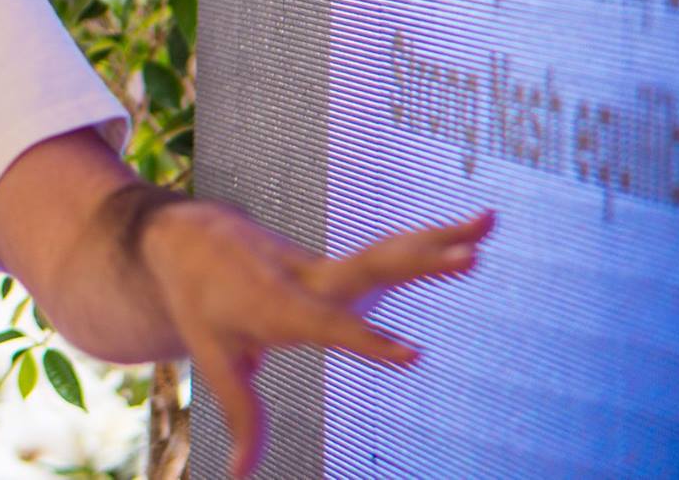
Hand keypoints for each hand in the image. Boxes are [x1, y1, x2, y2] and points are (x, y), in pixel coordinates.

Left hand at [139, 202, 494, 477]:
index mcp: (277, 304)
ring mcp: (326, 264)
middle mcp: (308, 277)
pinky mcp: (339, 264)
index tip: (415, 355)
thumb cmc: (199, 302)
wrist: (187, 235)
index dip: (367, 341)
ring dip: (440, 237)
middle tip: (472, 255)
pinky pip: (390, 252)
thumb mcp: (211, 357)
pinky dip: (433, 238)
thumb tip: (244, 475)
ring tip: (491, 223)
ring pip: (386, 251)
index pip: (328, 325)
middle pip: (369, 269)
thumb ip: (241, 413)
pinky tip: (480, 229)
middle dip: (419, 263)